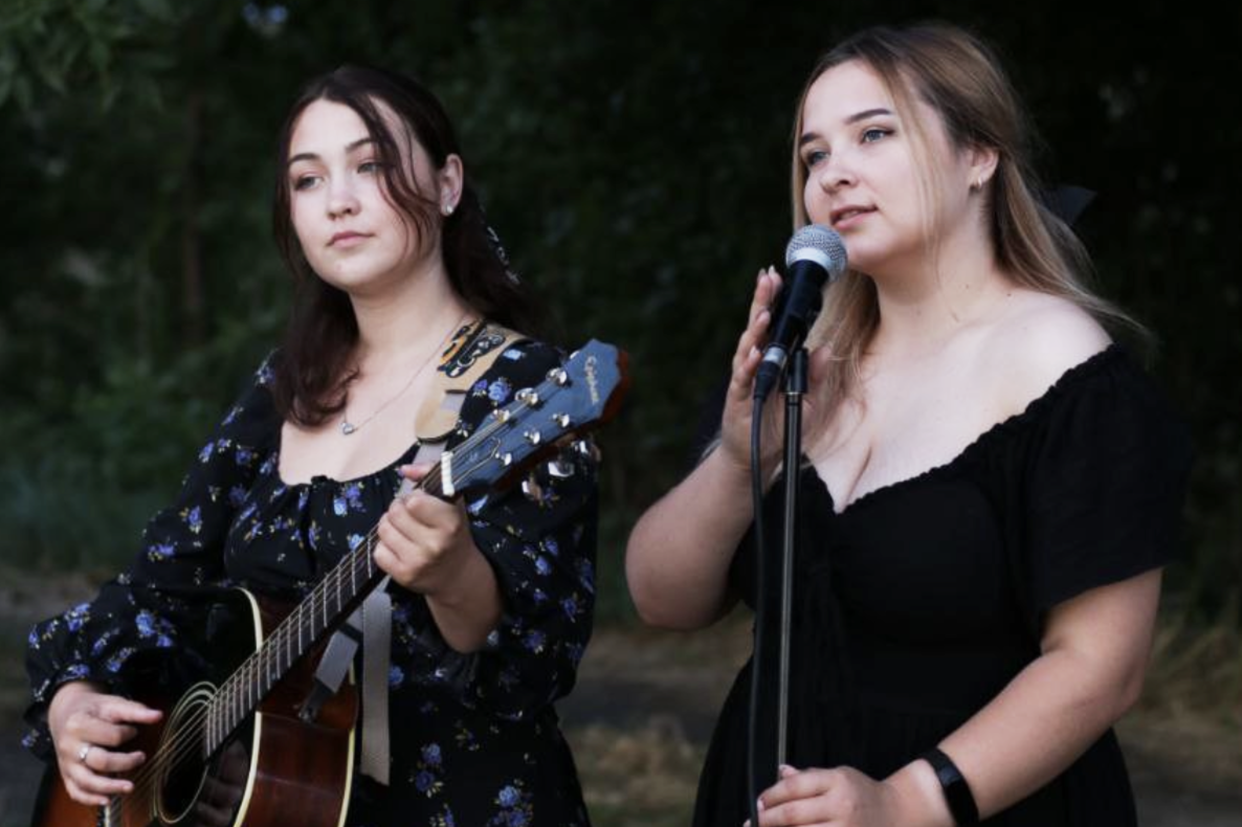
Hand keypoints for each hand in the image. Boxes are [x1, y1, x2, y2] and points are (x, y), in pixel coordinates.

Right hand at [47, 680, 161, 805]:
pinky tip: (107, 800)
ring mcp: (66, 763)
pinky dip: (90, 799)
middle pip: (100, 761)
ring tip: (130, 787)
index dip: (128, 734)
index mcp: (79, 724)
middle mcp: (69, 746)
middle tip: (141, 757)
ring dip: (110, 787)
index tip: (133, 731)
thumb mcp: (112, 703)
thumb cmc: (93, 709)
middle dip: (125, 762)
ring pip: (86, 781)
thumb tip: (158, 715)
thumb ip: (135, 710)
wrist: (66, 713)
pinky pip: (75, 791)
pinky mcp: (66, 774)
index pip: (111, 736)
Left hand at [374, 463, 480, 596]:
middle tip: (410, 517)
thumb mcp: (452, 503)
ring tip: (404, 530)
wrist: (458, 576)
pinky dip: (386, 547)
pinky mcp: (403, 576)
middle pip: (394, 513)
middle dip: (398, 510)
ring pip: (383, 530)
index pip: (414, 501)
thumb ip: (431, 475)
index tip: (422, 504)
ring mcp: (418, 562)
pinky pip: (378, 551)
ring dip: (390, 526)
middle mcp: (434, 544)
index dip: (414, 498)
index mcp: (450, 523)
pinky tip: (400, 548)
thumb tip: (404, 469)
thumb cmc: (453, 534)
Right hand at [720, 268, 834, 482]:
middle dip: (762, 302)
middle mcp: (756, 364)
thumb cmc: (780, 425)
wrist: (757, 455)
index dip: (774, 302)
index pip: (773, 325)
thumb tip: (825, 348)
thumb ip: (815, 375)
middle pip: (758, 328)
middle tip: (766, 277)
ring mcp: (746, 379)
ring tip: (762, 313)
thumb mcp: (807, 400)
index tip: (778, 278)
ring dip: (754, 330)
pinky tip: (753, 353)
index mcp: (772, 360)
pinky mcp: (739, 398)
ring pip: (748, 348)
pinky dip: (748, 365)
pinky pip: (744, 379)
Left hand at [751, 764, 904, 826]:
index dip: (771, 795)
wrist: (896, 813)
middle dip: (769, 819)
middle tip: (756, 821)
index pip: (794, 787)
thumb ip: (807, 777)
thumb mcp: (838, 775)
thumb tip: (780, 772)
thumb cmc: (862, 793)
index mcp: (836, 781)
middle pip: (793, 815)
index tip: (760, 802)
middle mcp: (841, 805)